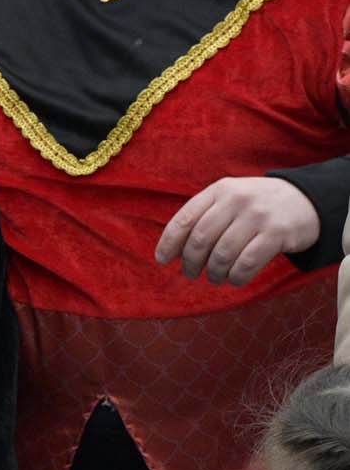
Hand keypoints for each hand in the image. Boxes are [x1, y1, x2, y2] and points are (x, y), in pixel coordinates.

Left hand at [154, 177, 318, 285]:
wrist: (307, 200)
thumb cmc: (255, 207)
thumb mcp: (229, 199)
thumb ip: (203, 217)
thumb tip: (170, 251)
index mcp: (220, 190)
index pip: (185, 218)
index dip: (169, 243)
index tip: (162, 260)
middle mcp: (238, 199)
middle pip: (201, 239)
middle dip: (191, 262)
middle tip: (191, 274)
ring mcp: (259, 215)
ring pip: (222, 254)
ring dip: (214, 273)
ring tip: (215, 277)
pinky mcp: (278, 233)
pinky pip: (246, 263)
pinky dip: (236, 277)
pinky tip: (234, 279)